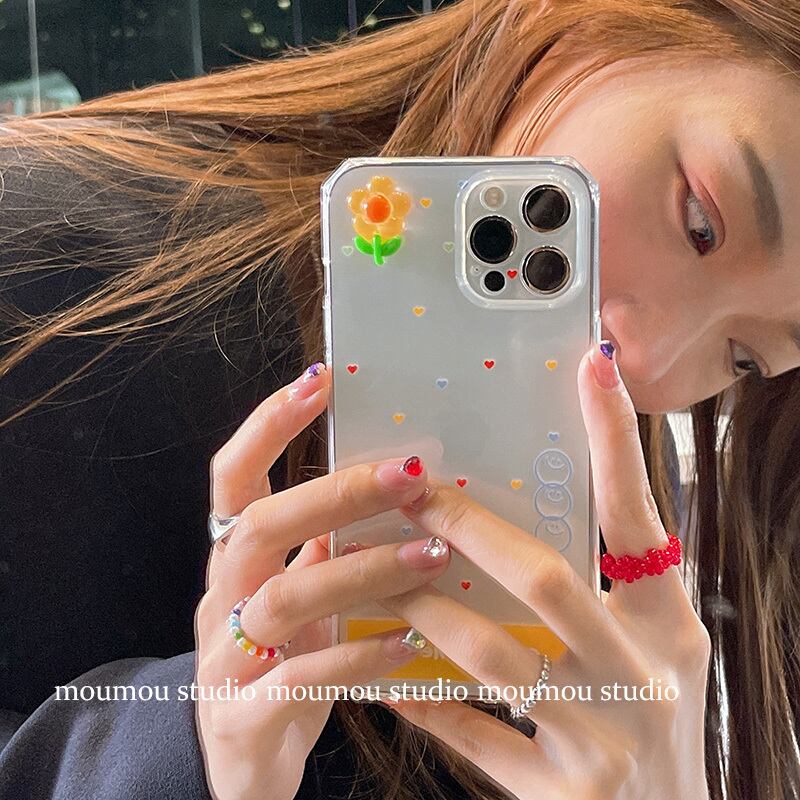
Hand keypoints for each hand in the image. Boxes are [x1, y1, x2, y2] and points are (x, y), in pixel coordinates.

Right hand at [194, 363, 450, 799]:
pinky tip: (408, 643)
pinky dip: (358, 657)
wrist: (240, 765)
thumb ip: (325, 545)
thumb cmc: (282, 664)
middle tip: (408, 476)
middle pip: (259, 527)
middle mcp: (221, 598)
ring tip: (432, 556)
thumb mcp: (302, 596)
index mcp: (234, 560)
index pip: (234, 476)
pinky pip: (302, 678)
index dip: (268, 426)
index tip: (319, 381)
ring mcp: (225, 658)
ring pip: (284, 598)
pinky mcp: (243, 715)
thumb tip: (390, 485)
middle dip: (334, 494)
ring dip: (364, 571)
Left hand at [374, 343, 711, 799]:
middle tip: (417, 491)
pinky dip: (427, 700)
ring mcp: (603, 741)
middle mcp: (644, 677)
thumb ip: (608, 587)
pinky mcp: (560, 797)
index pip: (639, 516)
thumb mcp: (656, 648)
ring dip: (428, 609)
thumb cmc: (658, 721)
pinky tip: (388, 673)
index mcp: (669, 625)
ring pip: (495, 657)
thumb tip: (541, 504)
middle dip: (470, 528)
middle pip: (546, 580)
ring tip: (382, 574)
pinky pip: (474, 738)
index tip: (591, 366)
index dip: (616, 439)